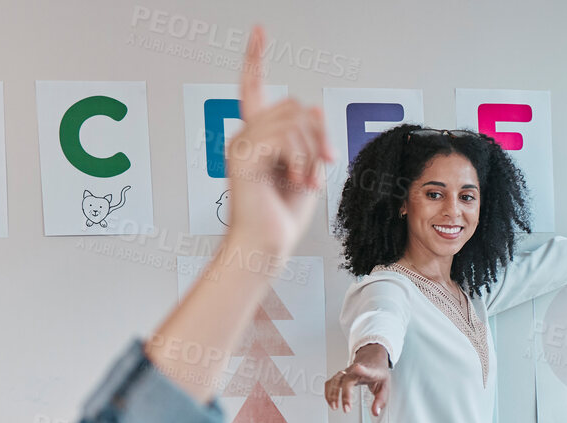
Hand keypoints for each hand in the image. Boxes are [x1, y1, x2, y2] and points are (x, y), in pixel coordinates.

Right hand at [224, 27, 332, 266]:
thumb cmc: (280, 216)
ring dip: (312, 152)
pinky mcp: (246, 157)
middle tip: (323, 166)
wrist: (265, 245)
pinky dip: (302, 160)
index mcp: (257, 136)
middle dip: (319, 136)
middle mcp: (245, 135)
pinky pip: (287, 138)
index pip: (253, 88)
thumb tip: (313, 106)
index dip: (255, 58)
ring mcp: (242, 144)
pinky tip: (298, 180)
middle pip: (295, 106)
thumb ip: (310, 139)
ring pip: (295, 121)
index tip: (259, 32)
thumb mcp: (307, 169)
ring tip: (308, 179)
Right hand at [324, 346, 391, 416]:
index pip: (365, 370)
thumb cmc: (377, 372)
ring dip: (333, 394)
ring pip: (336, 380)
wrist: (372, 360)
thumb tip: (375, 412)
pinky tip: (330, 401)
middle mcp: (355, 370)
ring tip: (334, 406)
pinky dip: (328, 392)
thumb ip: (380, 401)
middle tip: (347, 409)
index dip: (361, 369)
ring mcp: (346, 372)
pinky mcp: (340, 376)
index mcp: (369, 371)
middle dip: (345, 394)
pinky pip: (331, 382)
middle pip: (347, 379)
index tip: (357, 368)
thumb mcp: (385, 386)